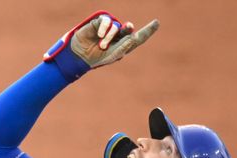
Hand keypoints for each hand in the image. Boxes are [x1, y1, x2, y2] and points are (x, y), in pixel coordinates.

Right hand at [44, 11, 159, 80]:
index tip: (157, 23)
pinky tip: (99, 35)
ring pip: (116, 26)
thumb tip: (133, 37)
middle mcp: (117, 35)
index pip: (138, 37)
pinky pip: (106, 21)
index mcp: (123, 45)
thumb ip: (123, 47)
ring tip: (102, 45)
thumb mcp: (111, 55)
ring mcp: (108, 28)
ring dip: (109, 37)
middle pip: (128, 29)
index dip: (148, 30)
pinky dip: (104, 28)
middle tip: (128, 27)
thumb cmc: (96, 58)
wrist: (79, 56)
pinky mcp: (99, 23)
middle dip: (128, 28)